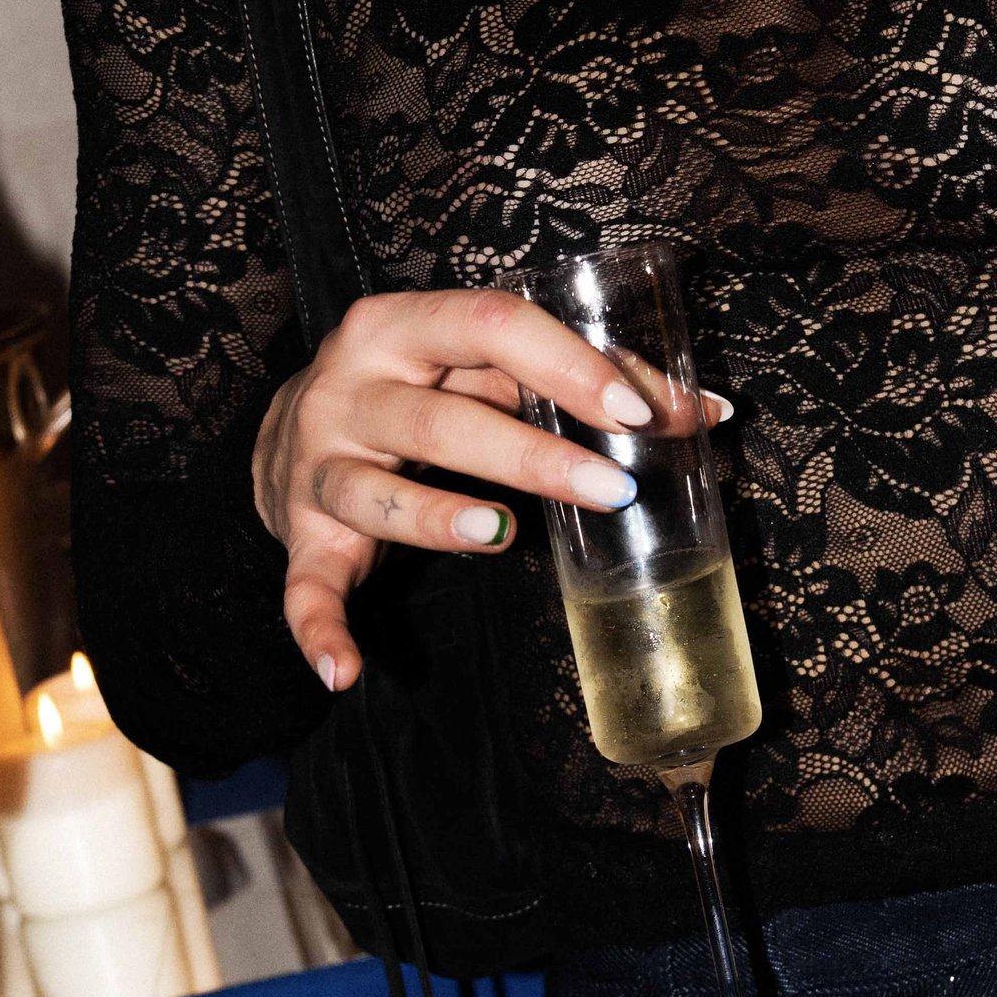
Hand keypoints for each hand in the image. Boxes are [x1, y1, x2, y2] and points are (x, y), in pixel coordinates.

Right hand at [251, 287, 725, 695]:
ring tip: (500, 535)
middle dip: (531, 457)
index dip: (565, 363)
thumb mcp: (483, 365)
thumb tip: (702, 413)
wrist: (293, 424)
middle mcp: (349, 388)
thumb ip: (579, 380)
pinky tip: (343, 671)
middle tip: (614, 489)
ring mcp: (320, 463)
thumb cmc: (418, 385)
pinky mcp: (303, 533)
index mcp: (399, 325)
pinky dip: (318, 628)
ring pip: (373, 494)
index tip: (635, 410)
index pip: (487, 325)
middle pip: (440, 421)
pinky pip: (306, 586)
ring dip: (434, 521)